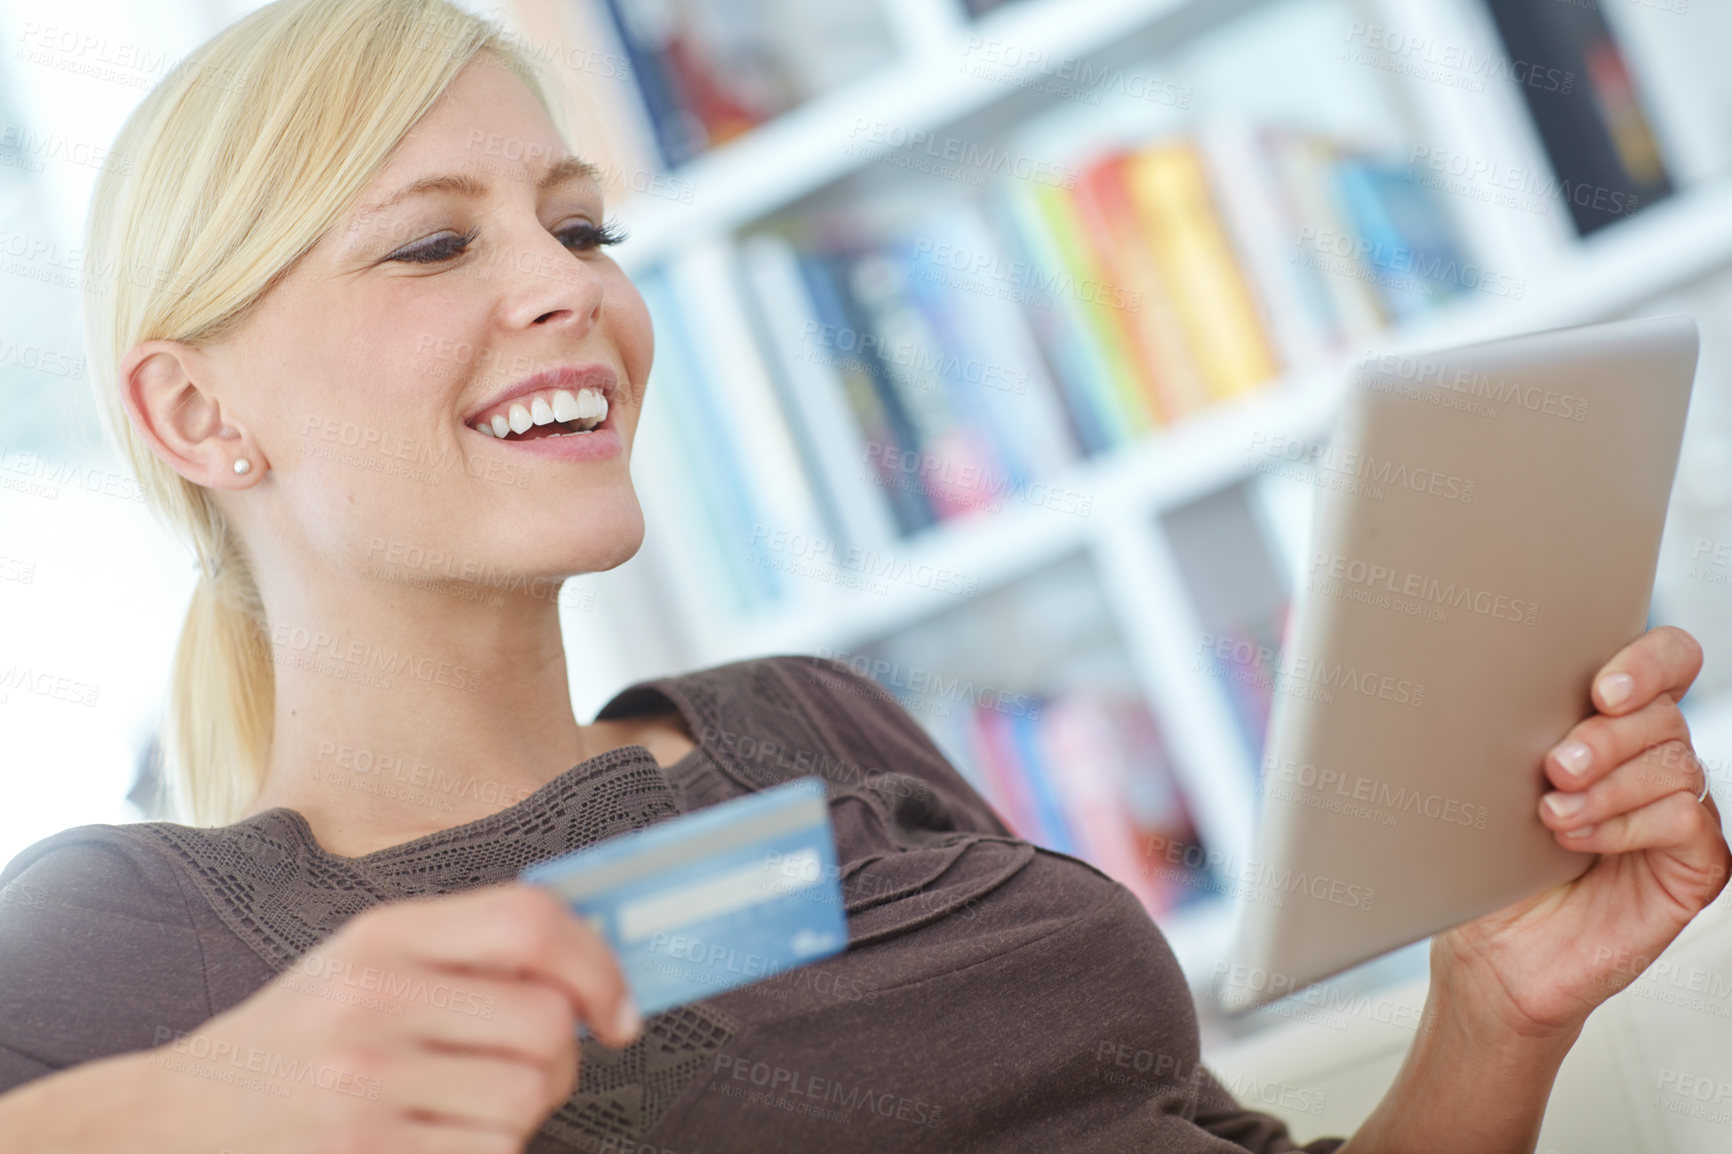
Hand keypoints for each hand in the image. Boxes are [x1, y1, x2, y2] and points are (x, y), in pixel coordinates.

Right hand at [140, 883, 639, 1152]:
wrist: (175, 1123)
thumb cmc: (299, 1039)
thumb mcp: (369, 962)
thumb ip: (469, 951)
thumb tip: (596, 968)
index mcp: (385, 934)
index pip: (532, 921)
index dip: (599, 965)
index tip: (618, 1010)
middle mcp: (373, 998)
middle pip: (546, 1022)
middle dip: (560, 1055)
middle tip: (523, 1068)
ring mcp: (363, 1084)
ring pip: (526, 1099)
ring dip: (521, 1113)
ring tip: (464, 1108)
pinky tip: (435, 1142)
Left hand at [1438, 625, 1730, 1039]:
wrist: (1490, 951)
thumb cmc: (1486, 864)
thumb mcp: (1489, 782)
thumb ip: (1515, 729)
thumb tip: (1494, 682)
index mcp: (1609, 724)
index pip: (1666, 662)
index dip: (1648, 662)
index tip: (1601, 690)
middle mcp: (1650, 762)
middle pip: (1664, 714)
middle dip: (1606, 735)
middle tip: (1554, 768)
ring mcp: (1676, 812)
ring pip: (1675, 764)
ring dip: (1608, 787)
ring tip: (1552, 816)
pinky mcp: (1693, 864)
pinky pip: (1688, 820)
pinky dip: (1630, 825)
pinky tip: (1581, 842)